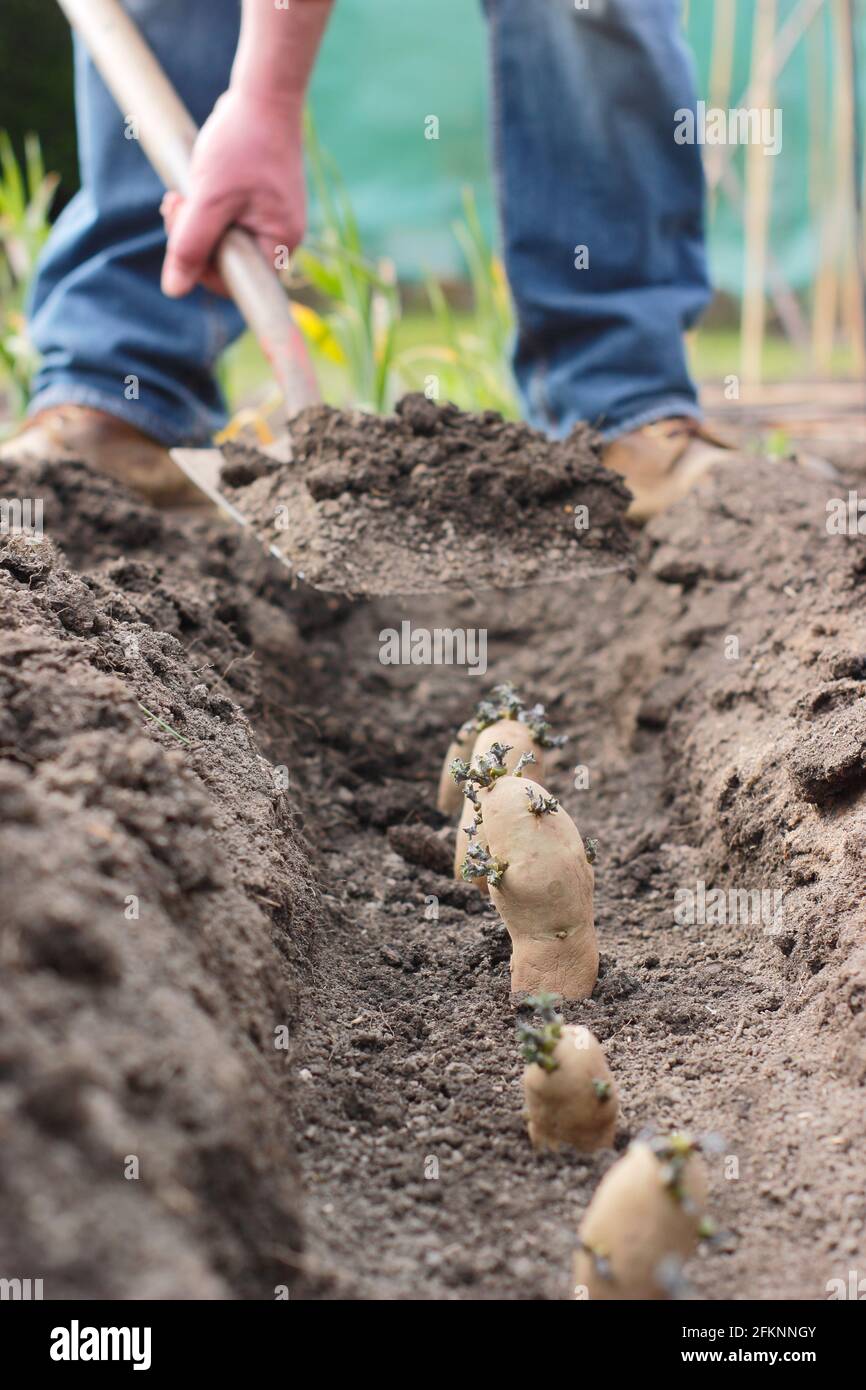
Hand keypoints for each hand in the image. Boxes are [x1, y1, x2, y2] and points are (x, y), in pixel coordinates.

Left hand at [161, 88, 304, 298]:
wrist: (264, 94)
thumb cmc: (242, 143)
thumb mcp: (209, 198)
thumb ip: (190, 246)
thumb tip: (174, 290)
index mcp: (279, 243)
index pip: (238, 284)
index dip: (204, 271)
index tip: (182, 237)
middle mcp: (282, 237)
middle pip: (228, 262)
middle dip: (195, 239)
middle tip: (174, 204)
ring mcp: (273, 219)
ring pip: (224, 239)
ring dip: (196, 221)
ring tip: (181, 192)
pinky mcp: (262, 202)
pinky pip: (229, 220)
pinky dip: (207, 207)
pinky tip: (197, 185)